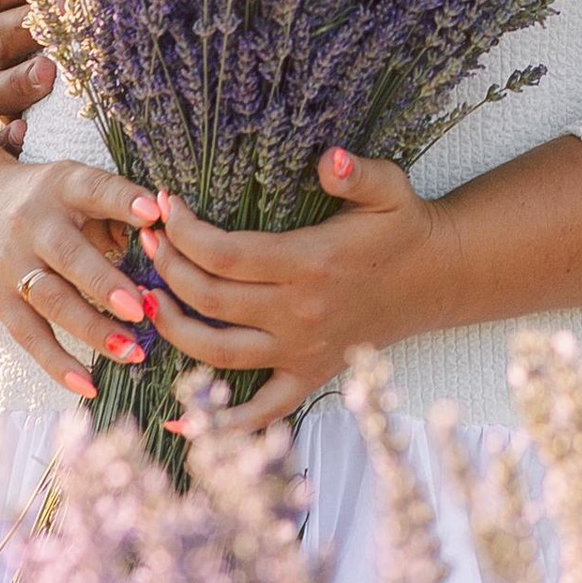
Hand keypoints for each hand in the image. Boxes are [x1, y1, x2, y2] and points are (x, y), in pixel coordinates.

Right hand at [0, 155, 161, 399]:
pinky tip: (88, 385)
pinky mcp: (1, 302)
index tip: (156, 214)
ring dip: (92, 330)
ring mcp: (14, 265)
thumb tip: (167, 238)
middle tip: (141, 308)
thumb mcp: (77, 187)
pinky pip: (30, 336)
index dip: (124, 200)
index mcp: (64, 186)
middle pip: (69, 255)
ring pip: (52, 300)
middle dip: (104, 283)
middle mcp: (34, 224)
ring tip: (131, 351)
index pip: (96, 189)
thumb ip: (118, 208)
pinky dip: (58, 363)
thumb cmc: (53, 203)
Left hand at [138, 149, 445, 432]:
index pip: (227, 253)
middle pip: (211, 300)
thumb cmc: (403, 227)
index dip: (185, 232)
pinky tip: (181, 421)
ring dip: (174, 330)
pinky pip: (261, 411)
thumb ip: (357, 172)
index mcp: (311, 263)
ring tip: (146, 300)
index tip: (164, 206)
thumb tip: (328, 159)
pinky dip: (221, 423)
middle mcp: (300, 313)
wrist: (436, 278)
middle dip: (168, 269)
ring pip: (219, 353)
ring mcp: (302, 350)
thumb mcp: (389, 188)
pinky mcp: (309, 376)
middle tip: (145, 241)